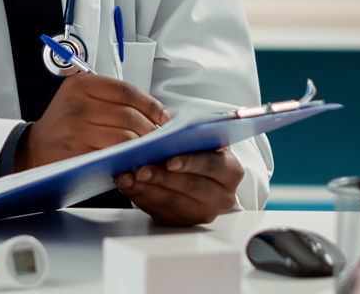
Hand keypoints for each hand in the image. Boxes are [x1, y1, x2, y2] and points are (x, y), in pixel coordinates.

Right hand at [16, 74, 170, 170]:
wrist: (33, 149)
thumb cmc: (64, 124)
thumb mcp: (80, 98)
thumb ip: (111, 98)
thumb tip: (153, 110)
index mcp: (81, 84)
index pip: (126, 91)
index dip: (151, 104)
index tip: (163, 116)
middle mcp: (77, 104)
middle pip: (129, 115)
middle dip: (151, 128)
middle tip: (160, 136)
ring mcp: (76, 129)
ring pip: (125, 137)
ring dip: (144, 145)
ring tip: (151, 148)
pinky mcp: (77, 153)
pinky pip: (114, 156)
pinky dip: (129, 159)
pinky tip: (135, 159)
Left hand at [114, 147, 243, 226]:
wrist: (201, 172)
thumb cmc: (200, 151)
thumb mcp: (202, 139)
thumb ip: (191, 137)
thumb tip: (163, 136)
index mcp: (231, 171)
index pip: (213, 166)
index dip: (191, 163)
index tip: (169, 161)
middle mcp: (222, 196)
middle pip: (191, 187)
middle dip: (162, 178)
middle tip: (141, 169)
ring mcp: (203, 213)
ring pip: (173, 203)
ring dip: (146, 189)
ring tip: (128, 177)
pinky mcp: (184, 222)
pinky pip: (160, 212)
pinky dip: (141, 197)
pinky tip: (128, 186)